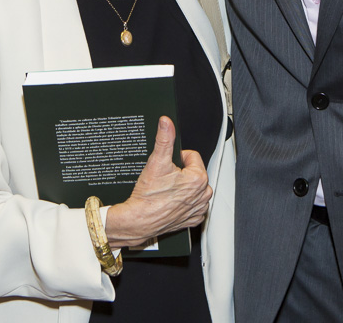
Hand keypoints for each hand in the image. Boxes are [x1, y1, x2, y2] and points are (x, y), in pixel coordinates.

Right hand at [105, 117, 211, 247]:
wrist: (139, 220)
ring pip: (194, 189)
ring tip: (167, 190)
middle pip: (194, 172)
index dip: (177, 158)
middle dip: (181, 173)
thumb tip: (166, 123)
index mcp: (198, 178)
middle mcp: (203, 194)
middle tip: (165, 179)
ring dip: (184, 187)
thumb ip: (164, 138)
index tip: (167, 166)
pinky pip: (193, 206)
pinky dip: (185, 203)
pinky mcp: (192, 219)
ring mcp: (198, 208)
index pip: (191, 156)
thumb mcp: (156, 161)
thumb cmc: (148, 197)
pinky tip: (172, 202)